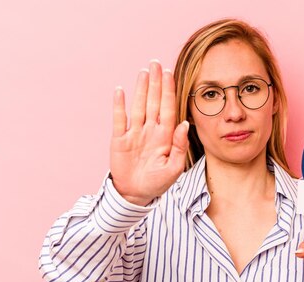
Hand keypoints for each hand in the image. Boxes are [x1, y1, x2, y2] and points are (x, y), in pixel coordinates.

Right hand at [110, 60, 189, 205]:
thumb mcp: (174, 168)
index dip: (169, 91)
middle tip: (156, 63)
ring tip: (143, 72)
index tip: (170, 74)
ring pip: (138, 106)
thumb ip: (179, 146)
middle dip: (156, 83)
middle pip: (154, 102)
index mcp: (165, 136)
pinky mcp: (120, 139)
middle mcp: (150, 130)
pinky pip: (119, 119)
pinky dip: (119, 105)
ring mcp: (134, 133)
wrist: (135, 195)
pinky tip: (121, 91)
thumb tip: (184, 124)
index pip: (169, 109)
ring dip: (140, 89)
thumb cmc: (157, 183)